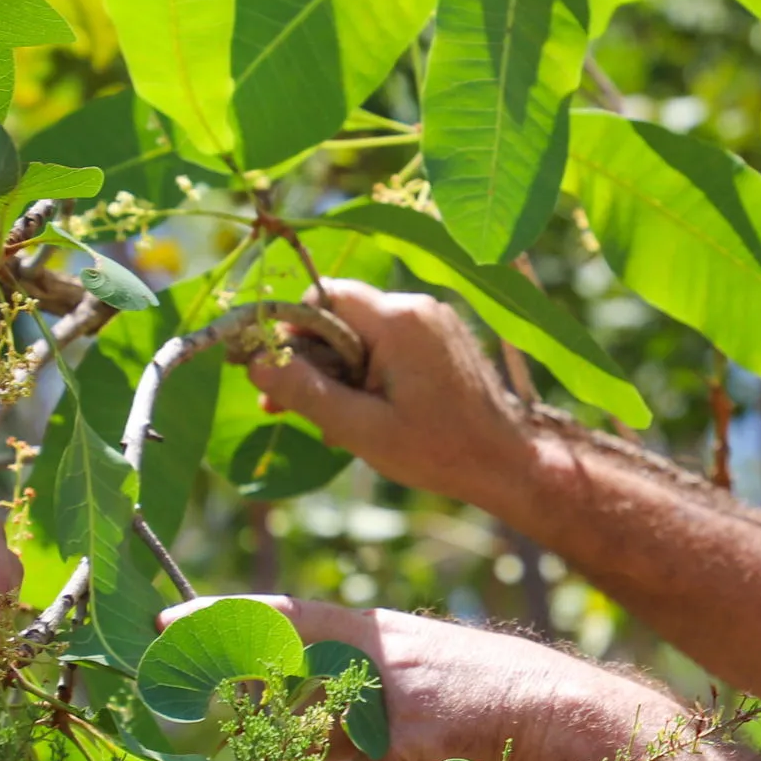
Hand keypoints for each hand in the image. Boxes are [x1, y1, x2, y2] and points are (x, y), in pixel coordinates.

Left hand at [158, 595, 677, 760]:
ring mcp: (387, 694)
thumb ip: (361, 682)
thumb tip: (293, 716)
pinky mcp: (406, 737)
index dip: (217, 618)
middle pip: (278, 691)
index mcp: (374, 629)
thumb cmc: (492, 702)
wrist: (561, 713)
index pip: (278, 613)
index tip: (164, 623)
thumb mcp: (423, 667)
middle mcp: (371, 652)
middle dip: (260, 733)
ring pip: (325, 752)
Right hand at [245, 280, 535, 511]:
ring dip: (338, 375)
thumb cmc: (439, 451)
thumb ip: (305, 393)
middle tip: (282, 407)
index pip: (323, 296)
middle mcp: (418, 308)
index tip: (275, 372)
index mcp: (398, 320)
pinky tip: (363, 418)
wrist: (508, 464)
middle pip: (341, 317)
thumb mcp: (361, 428)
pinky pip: (389, 347)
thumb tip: (252, 363)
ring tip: (329, 425)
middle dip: (310, 361)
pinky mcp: (442, 342)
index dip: (291, 330)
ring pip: (362, 335)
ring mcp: (434, 324)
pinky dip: (368, 376)